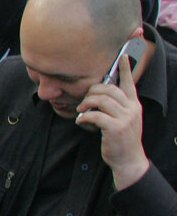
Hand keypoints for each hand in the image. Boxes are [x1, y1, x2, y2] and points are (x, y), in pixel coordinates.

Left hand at [76, 50, 149, 190]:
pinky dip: (84, 117)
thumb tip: (97, 94)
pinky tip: (82, 121)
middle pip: (108, 89)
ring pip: (100, 100)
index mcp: (134, 104)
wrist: (128, 160)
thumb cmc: (120, 139)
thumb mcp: (123, 119)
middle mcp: (132, 108)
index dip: (126, 69)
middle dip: (91, 92)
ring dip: (86, 104)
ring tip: (83, 111)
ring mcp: (125, 118)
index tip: (123, 56)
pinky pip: (95, 115)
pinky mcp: (116, 128)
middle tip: (85, 101)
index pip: (129, 83)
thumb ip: (116, 106)